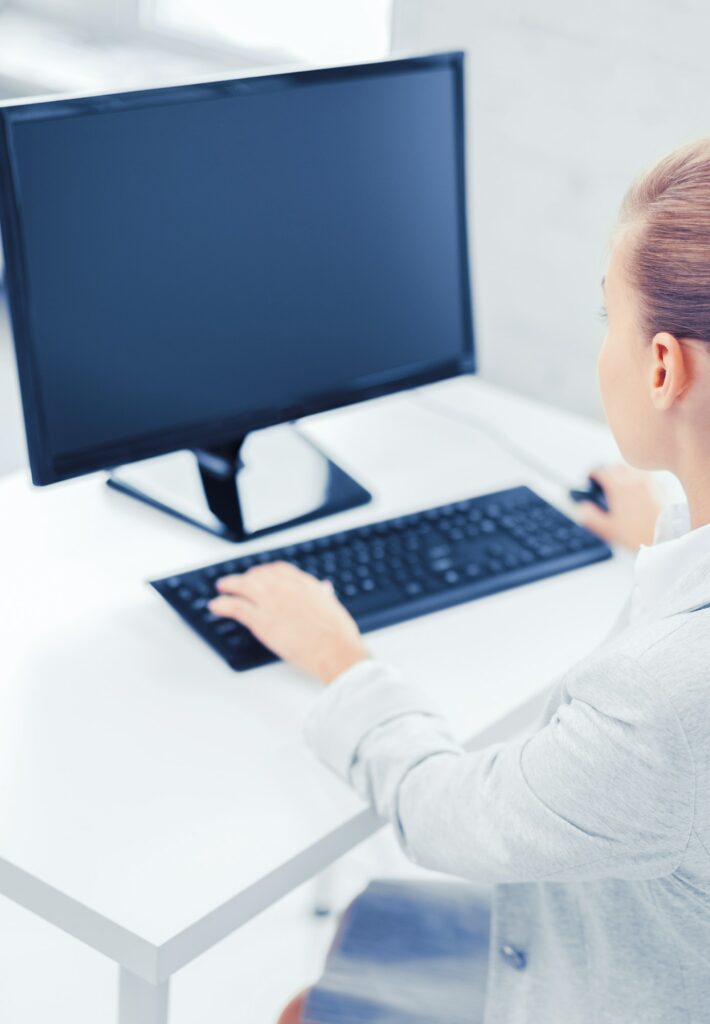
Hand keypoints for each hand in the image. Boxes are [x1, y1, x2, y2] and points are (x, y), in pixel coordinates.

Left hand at [208, 562, 370, 683]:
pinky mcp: (261, 620)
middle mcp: (285, 588)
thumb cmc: (338, 634)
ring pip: (243, 586)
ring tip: (222, 587)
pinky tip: (215, 605)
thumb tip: (324, 591)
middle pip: (258, 575)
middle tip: (238, 582)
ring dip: (229, 585)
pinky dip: (222, 604)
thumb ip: (323, 596)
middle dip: (246, 577)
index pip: (278, 570)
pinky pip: (236, 607)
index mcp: (304, 584)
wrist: (334, 649)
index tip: (260, 574)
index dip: (265, 571)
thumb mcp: (332, 607)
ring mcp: (271, 602)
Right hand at [577, 464, 662, 550]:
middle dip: (607, 470)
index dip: (592, 474)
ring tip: (619, 482)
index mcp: (619, 488)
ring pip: (632, 469)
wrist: (666, 538)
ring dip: (622, 472)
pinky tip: (637, 490)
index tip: (589, 479)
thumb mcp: (608, 530)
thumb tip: (583, 508)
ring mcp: (649, 483)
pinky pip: (646, 476)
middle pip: (616, 466)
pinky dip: (638, 478)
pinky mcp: (661, 488)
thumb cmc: (640, 535)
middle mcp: (634, 481)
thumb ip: (591, 517)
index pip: (601, 471)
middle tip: (602, 480)